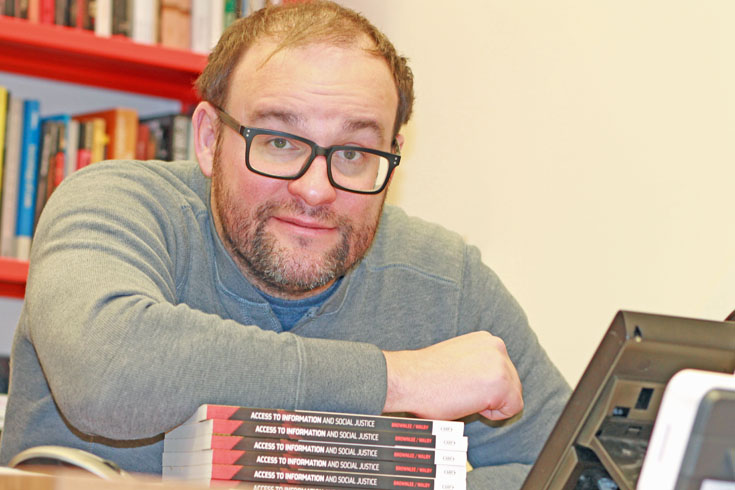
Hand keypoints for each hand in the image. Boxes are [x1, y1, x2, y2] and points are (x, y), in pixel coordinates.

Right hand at [382, 331, 522, 420]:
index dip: (486, 387)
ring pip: (513, 396)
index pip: (503, 371)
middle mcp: (497, 347)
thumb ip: (478, 363)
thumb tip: (487, 380)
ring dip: (492, 404)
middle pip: (512, 382)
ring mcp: (500, 364)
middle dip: (493, 396)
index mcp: (486, 340)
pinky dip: (494, 414)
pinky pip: (512, 408)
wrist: (410, 379)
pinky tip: (471, 403)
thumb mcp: (459, 357)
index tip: (465, 387)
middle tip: (464, 395)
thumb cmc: (427, 374)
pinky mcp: (501, 383)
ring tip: (465, 397)